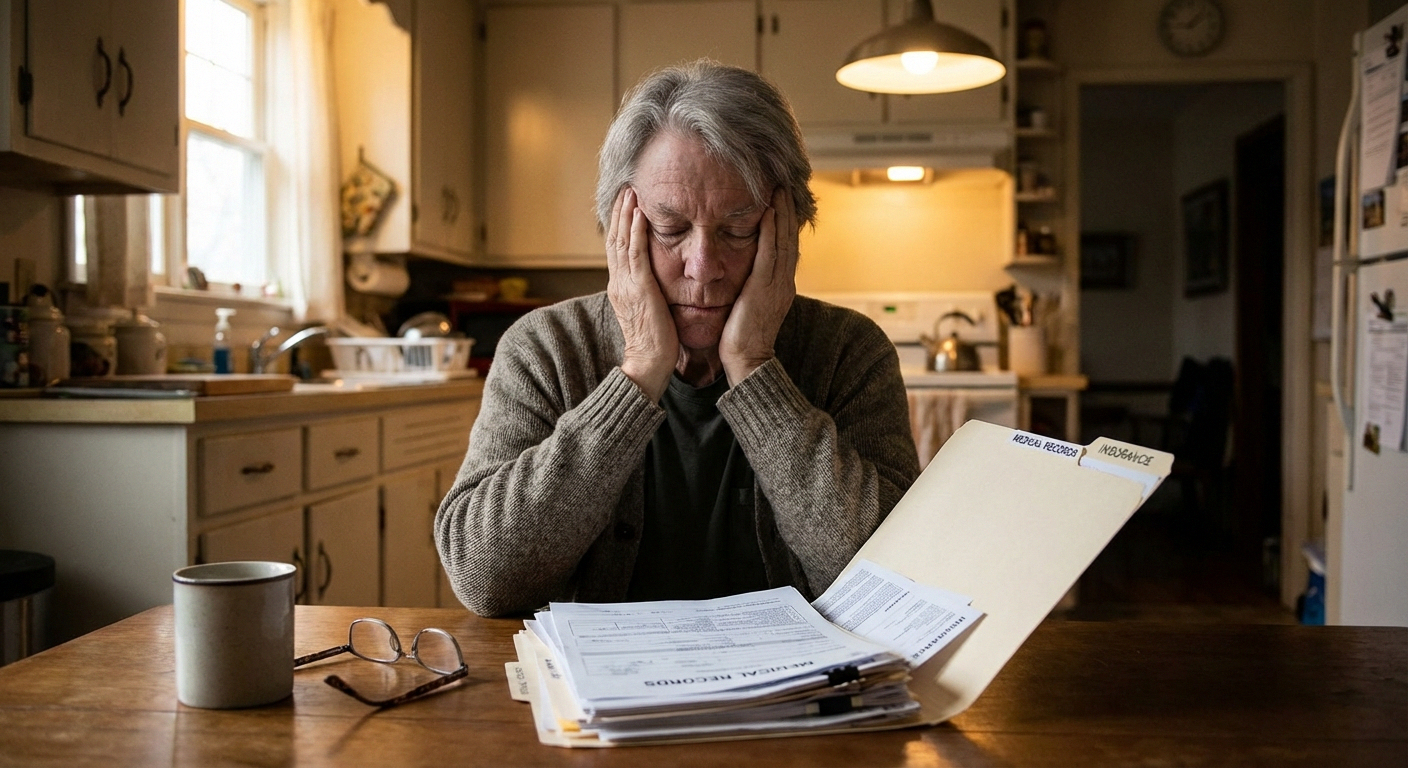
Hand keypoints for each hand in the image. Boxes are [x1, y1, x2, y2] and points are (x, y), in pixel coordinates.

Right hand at [606, 187, 676, 401]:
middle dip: (618, 212)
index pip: (616, 248)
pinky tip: (640, 213)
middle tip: (624, 187)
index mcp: (619, 287)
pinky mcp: (639, 289)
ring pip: (621, 241)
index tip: (624, 203)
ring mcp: (626, 285)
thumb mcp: (646, 310)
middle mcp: (618, 282)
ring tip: (631, 191)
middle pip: (614, 238)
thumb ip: (645, 292)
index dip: (618, 224)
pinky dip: (636, 231)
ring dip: (626, 213)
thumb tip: (652, 280)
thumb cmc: (653, 342)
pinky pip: (635, 254)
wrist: (648, 363)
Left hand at [719, 188, 797, 385]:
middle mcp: (784, 282)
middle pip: (790, 238)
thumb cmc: (742, 338)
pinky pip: (770, 253)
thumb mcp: (750, 306)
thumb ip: (752, 287)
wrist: (747, 362)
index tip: (781, 201)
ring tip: (779, 189)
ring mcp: (777, 284)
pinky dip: (771, 231)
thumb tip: (745, 274)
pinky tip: (767, 212)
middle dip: (787, 211)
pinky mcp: (764, 288)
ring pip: (784, 241)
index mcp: (781, 286)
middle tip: (785, 185)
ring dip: (781, 213)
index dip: (785, 223)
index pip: (786, 247)